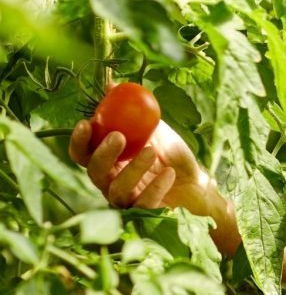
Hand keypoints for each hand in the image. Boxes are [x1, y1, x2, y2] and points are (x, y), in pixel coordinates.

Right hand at [68, 118, 240, 253]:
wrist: (197, 179)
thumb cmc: (168, 152)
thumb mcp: (152, 126)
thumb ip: (130, 108)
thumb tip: (111, 82)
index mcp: (105, 160)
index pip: (81, 153)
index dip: (79, 140)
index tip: (86, 123)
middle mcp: (108, 182)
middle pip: (94, 172)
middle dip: (104, 153)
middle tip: (119, 136)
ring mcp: (125, 199)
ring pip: (117, 189)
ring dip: (132, 168)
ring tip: (152, 150)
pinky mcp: (145, 213)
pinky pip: (144, 204)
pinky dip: (155, 187)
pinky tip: (168, 173)